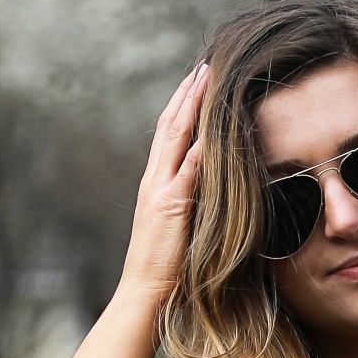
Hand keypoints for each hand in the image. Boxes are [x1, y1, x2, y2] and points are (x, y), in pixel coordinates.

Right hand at [121, 61, 207, 309]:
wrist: (145, 291)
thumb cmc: (165, 267)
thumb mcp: (179, 226)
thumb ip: (190, 202)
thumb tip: (211, 187)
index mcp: (156, 184)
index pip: (170, 137)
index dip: (182, 108)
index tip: (196, 83)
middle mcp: (154, 180)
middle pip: (170, 126)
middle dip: (186, 95)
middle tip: (202, 67)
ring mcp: (160, 190)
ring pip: (175, 138)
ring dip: (191, 106)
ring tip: (205, 79)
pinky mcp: (170, 205)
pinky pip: (187, 169)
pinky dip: (199, 145)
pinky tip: (213, 126)